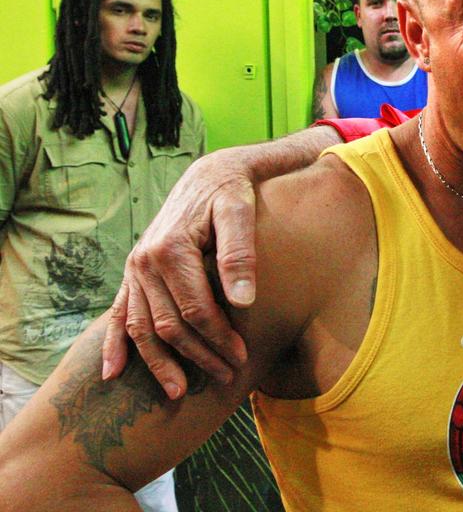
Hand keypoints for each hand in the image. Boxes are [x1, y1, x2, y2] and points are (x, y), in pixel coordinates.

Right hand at [102, 151, 254, 398]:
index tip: (242, 358)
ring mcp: (135, 269)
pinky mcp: (134, 272)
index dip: (218, 338)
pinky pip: (119, 313)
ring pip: (143, 327)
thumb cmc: (232, 193)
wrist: (211, 175)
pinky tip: (113, 373)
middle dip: (197, 356)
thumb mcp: (240, 212)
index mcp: (171, 249)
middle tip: (226, 378)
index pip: (195, 310)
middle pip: (169, 324)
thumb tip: (243, 302)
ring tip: (177, 393)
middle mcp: (145, 262)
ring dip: (158, 362)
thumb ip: (240, 253)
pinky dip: (115, 344)